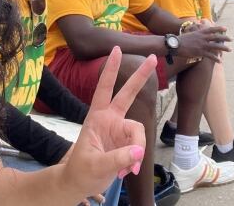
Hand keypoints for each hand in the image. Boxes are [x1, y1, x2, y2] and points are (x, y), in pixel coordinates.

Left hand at [60, 46, 154, 197]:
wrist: (79, 185)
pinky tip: (124, 172)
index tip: (117, 49)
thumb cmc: (80, 171)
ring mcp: (120, 131)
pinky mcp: (126, 144)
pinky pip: (138, 148)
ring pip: (138, 133)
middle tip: (154, 58)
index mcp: (97, 117)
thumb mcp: (96, 166)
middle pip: (128, 94)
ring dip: (135, 153)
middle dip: (140, 76)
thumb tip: (139, 151)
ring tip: (123, 171)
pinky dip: (133, 162)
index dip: (111, 69)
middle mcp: (110, 120)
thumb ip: (118, 158)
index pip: (104, 88)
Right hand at [177, 25, 230, 62]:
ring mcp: (202, 45)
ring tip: (230, 49)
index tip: (226, 29)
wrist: (175, 44)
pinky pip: (210, 56)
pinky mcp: (200, 52)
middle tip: (231, 39)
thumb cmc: (181, 39)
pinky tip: (220, 61)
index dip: (219, 28)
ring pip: (216, 46)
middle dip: (224, 38)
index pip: (212, 29)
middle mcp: (202, 38)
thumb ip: (196, 32)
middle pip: (216, 37)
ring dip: (224, 48)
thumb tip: (199, 30)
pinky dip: (216, 58)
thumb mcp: (190, 33)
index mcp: (200, 32)